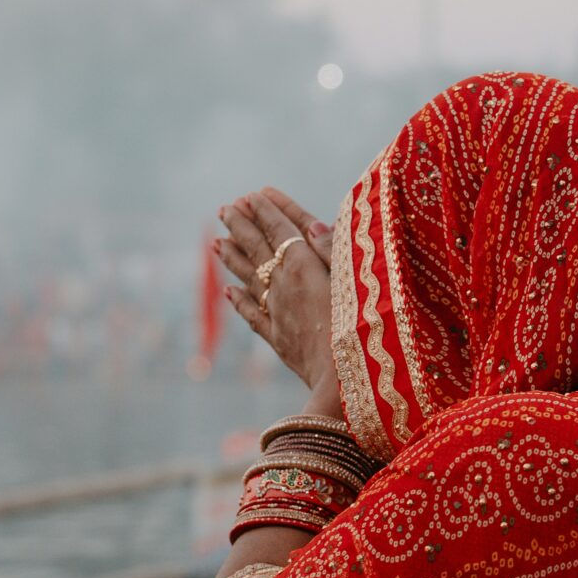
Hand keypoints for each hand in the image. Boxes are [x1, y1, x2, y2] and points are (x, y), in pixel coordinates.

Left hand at [215, 189, 339, 404]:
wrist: (344, 381)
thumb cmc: (362, 327)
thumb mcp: (355, 280)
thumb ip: (333, 250)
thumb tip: (313, 225)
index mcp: (304, 266)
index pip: (280, 231)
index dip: (265, 212)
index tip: (250, 195)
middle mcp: (284, 286)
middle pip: (257, 249)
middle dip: (241, 226)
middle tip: (226, 209)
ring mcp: (276, 312)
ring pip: (248, 278)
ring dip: (232, 258)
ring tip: (216, 242)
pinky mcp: (276, 338)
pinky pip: (251, 313)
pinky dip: (238, 299)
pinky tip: (228, 290)